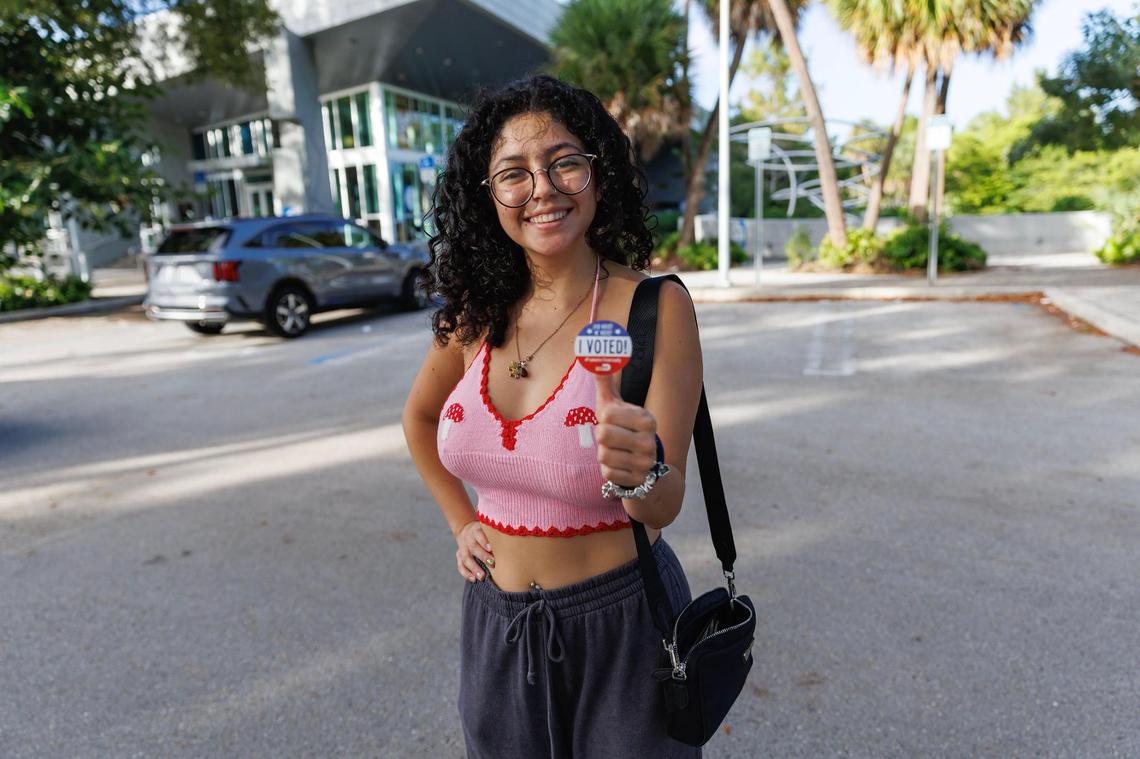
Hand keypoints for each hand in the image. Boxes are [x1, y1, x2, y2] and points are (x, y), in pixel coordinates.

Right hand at [454, 520, 494, 581]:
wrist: (467, 529)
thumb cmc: (485, 532)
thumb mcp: (488, 529)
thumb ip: (496, 534)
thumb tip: (512, 544)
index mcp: (476, 530)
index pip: (479, 534)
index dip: (484, 541)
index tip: (491, 548)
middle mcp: (468, 538)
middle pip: (473, 547)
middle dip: (482, 556)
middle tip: (492, 564)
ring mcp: (463, 547)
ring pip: (466, 558)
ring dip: (474, 568)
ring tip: (482, 576)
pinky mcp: (459, 555)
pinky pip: (460, 565)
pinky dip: (466, 573)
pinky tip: (473, 579)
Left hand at [594, 373, 657, 488]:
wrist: (643, 464)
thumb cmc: (623, 428)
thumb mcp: (616, 406)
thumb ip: (605, 383)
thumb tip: (595, 360)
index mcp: (647, 420)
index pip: (607, 414)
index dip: (603, 418)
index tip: (613, 421)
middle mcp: (650, 441)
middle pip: (603, 435)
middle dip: (602, 437)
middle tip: (612, 438)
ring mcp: (645, 462)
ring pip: (603, 455)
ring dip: (604, 454)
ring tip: (616, 451)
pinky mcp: (637, 480)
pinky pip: (607, 473)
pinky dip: (608, 470)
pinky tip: (619, 465)